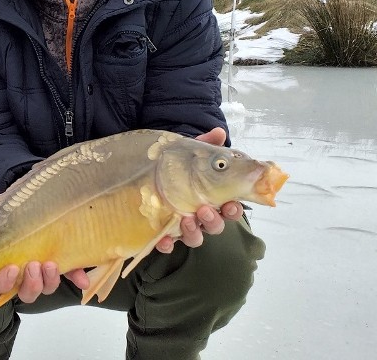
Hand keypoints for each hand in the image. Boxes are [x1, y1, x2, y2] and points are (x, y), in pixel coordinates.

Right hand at [0, 197, 89, 301]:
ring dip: (49, 281)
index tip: (10, 268)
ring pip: (46, 288)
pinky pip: (71, 275)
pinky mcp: (63, 262)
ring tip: (51, 264)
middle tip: (33, 265)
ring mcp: (44, 271)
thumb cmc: (8, 212)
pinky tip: (82, 280)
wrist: (30, 200)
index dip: (3, 282)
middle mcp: (24, 274)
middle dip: (31, 284)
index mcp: (3, 267)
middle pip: (26, 293)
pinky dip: (77, 278)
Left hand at [155, 127, 243, 252]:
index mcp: (210, 197)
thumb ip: (204, 145)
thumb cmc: (174, 165)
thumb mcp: (188, 153)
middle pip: (214, 226)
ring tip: (185, 220)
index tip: (231, 205)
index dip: (234, 210)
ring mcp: (181, 225)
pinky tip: (163, 240)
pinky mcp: (162, 232)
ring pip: (195, 237)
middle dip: (213, 221)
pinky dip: (166, 244)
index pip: (229, 208)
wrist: (142, 170)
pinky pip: (167, 244)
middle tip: (204, 210)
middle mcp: (199, 214)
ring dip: (193, 233)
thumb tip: (219, 133)